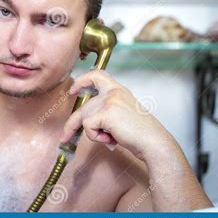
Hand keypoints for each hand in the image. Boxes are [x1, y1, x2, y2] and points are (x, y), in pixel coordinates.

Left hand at [60, 70, 176, 161]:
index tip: (73, 90)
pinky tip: (111, 139)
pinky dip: (96, 137)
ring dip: (92, 134)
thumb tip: (85, 122)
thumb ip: (106, 111)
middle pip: (84, 107)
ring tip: (109, 139)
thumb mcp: (123, 115)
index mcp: (119, 90)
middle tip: (64, 138)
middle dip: (71, 124)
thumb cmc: (141, 133)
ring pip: (84, 118)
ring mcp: (109, 101)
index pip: (97, 75)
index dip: (82, 81)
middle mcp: (113, 92)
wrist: (153, 142)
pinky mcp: (105, 112)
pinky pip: (87, 126)